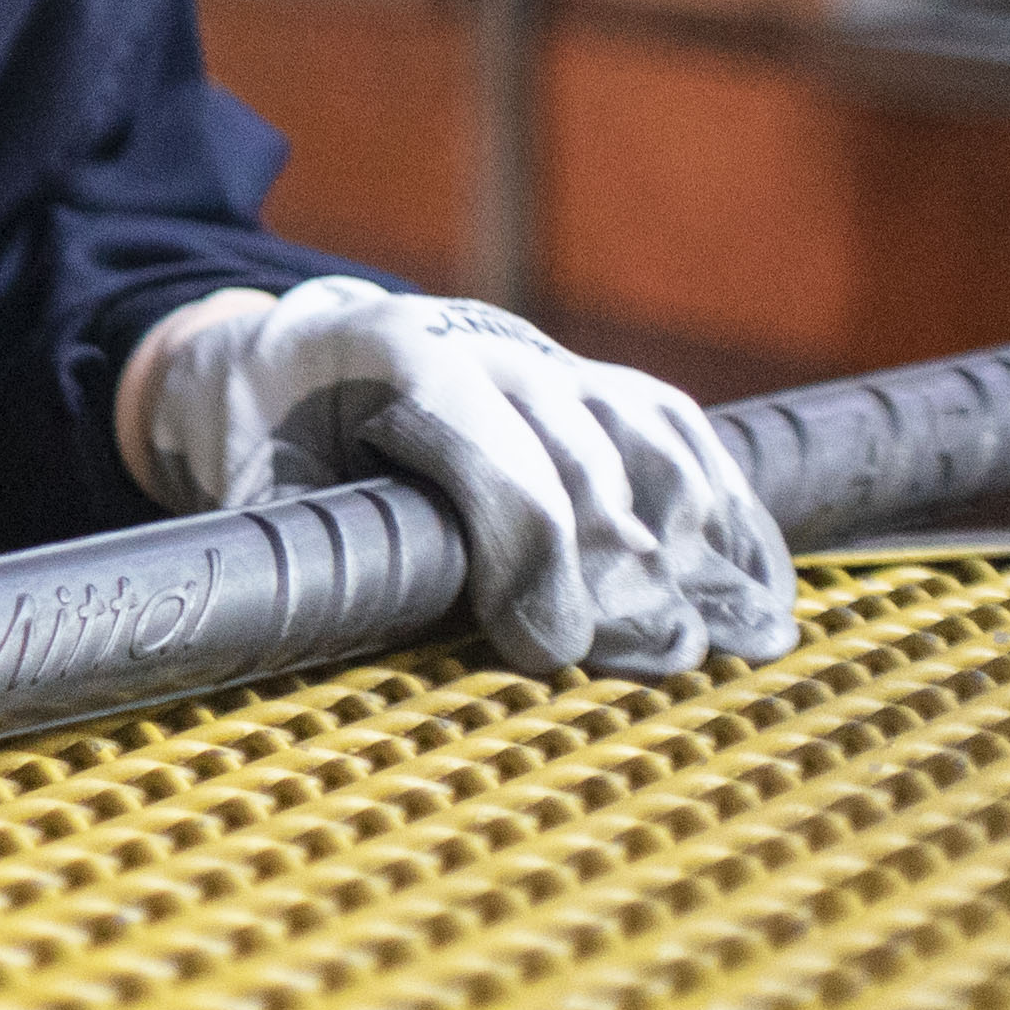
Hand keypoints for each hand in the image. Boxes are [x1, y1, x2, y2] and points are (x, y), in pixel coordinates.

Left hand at [127, 278, 797, 680]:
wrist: (291, 347)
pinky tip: (761, 587)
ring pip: (652, 446)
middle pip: (589, 467)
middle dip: (624, 575)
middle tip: (656, 662)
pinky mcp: (593, 384)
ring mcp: (551, 362)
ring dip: (696, 545)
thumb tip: (329, 645)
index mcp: (393, 358)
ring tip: (730, 639)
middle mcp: (488, 348)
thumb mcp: (249, 480)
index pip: (497, 463)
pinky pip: (679, 435)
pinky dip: (728, 509)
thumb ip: (295, 550)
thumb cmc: (265, 432)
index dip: (531, 564)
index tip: (549, 654)